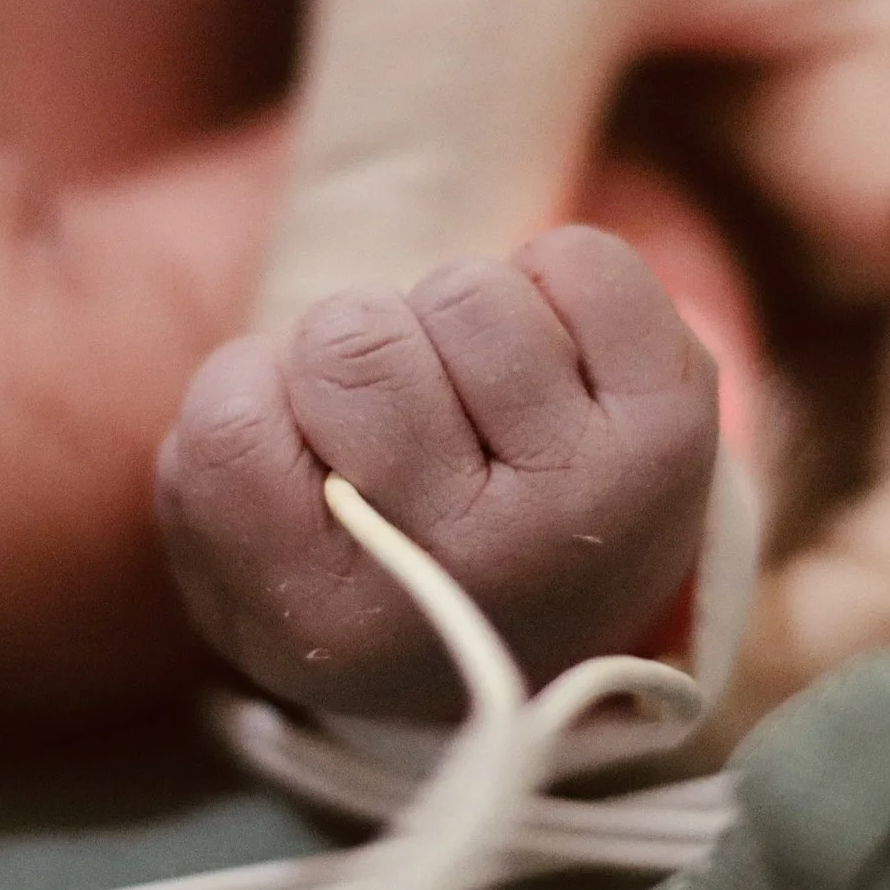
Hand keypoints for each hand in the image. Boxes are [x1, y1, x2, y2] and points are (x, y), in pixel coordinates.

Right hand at [159, 225, 717, 718]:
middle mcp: (480, 575)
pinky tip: (549, 366)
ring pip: (464, 295)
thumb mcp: (243, 562)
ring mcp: (594, 498)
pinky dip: (551, 281)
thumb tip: (270, 377)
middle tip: (396, 420)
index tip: (300, 450)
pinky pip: (581, 262)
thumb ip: (214, 478)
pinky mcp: (675, 423)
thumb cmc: (371, 561)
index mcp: (341, 627)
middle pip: (351, 341)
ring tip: (474, 402)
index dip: (256, 394)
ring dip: (451, 322)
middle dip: (353, 350)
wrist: (544, 619)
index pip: (236, 422)